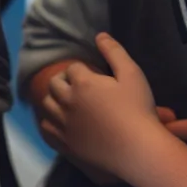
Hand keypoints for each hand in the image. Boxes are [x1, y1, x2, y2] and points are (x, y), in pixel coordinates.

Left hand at [40, 33, 186, 181]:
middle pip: (55, 83)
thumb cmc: (139, 111)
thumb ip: (115, 52)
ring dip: (54, 100)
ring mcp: (64, 123)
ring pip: (47, 105)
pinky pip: (46, 129)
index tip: (93, 77)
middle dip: (65, 81)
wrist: (140, 151)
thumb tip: (100, 35)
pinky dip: (49, 122)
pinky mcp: (65, 143)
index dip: (83, 70)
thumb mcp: (133, 75)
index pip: (73, 68)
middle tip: (78, 86)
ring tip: (68, 102)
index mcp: (82, 82)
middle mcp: (67, 101)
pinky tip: (60, 122)